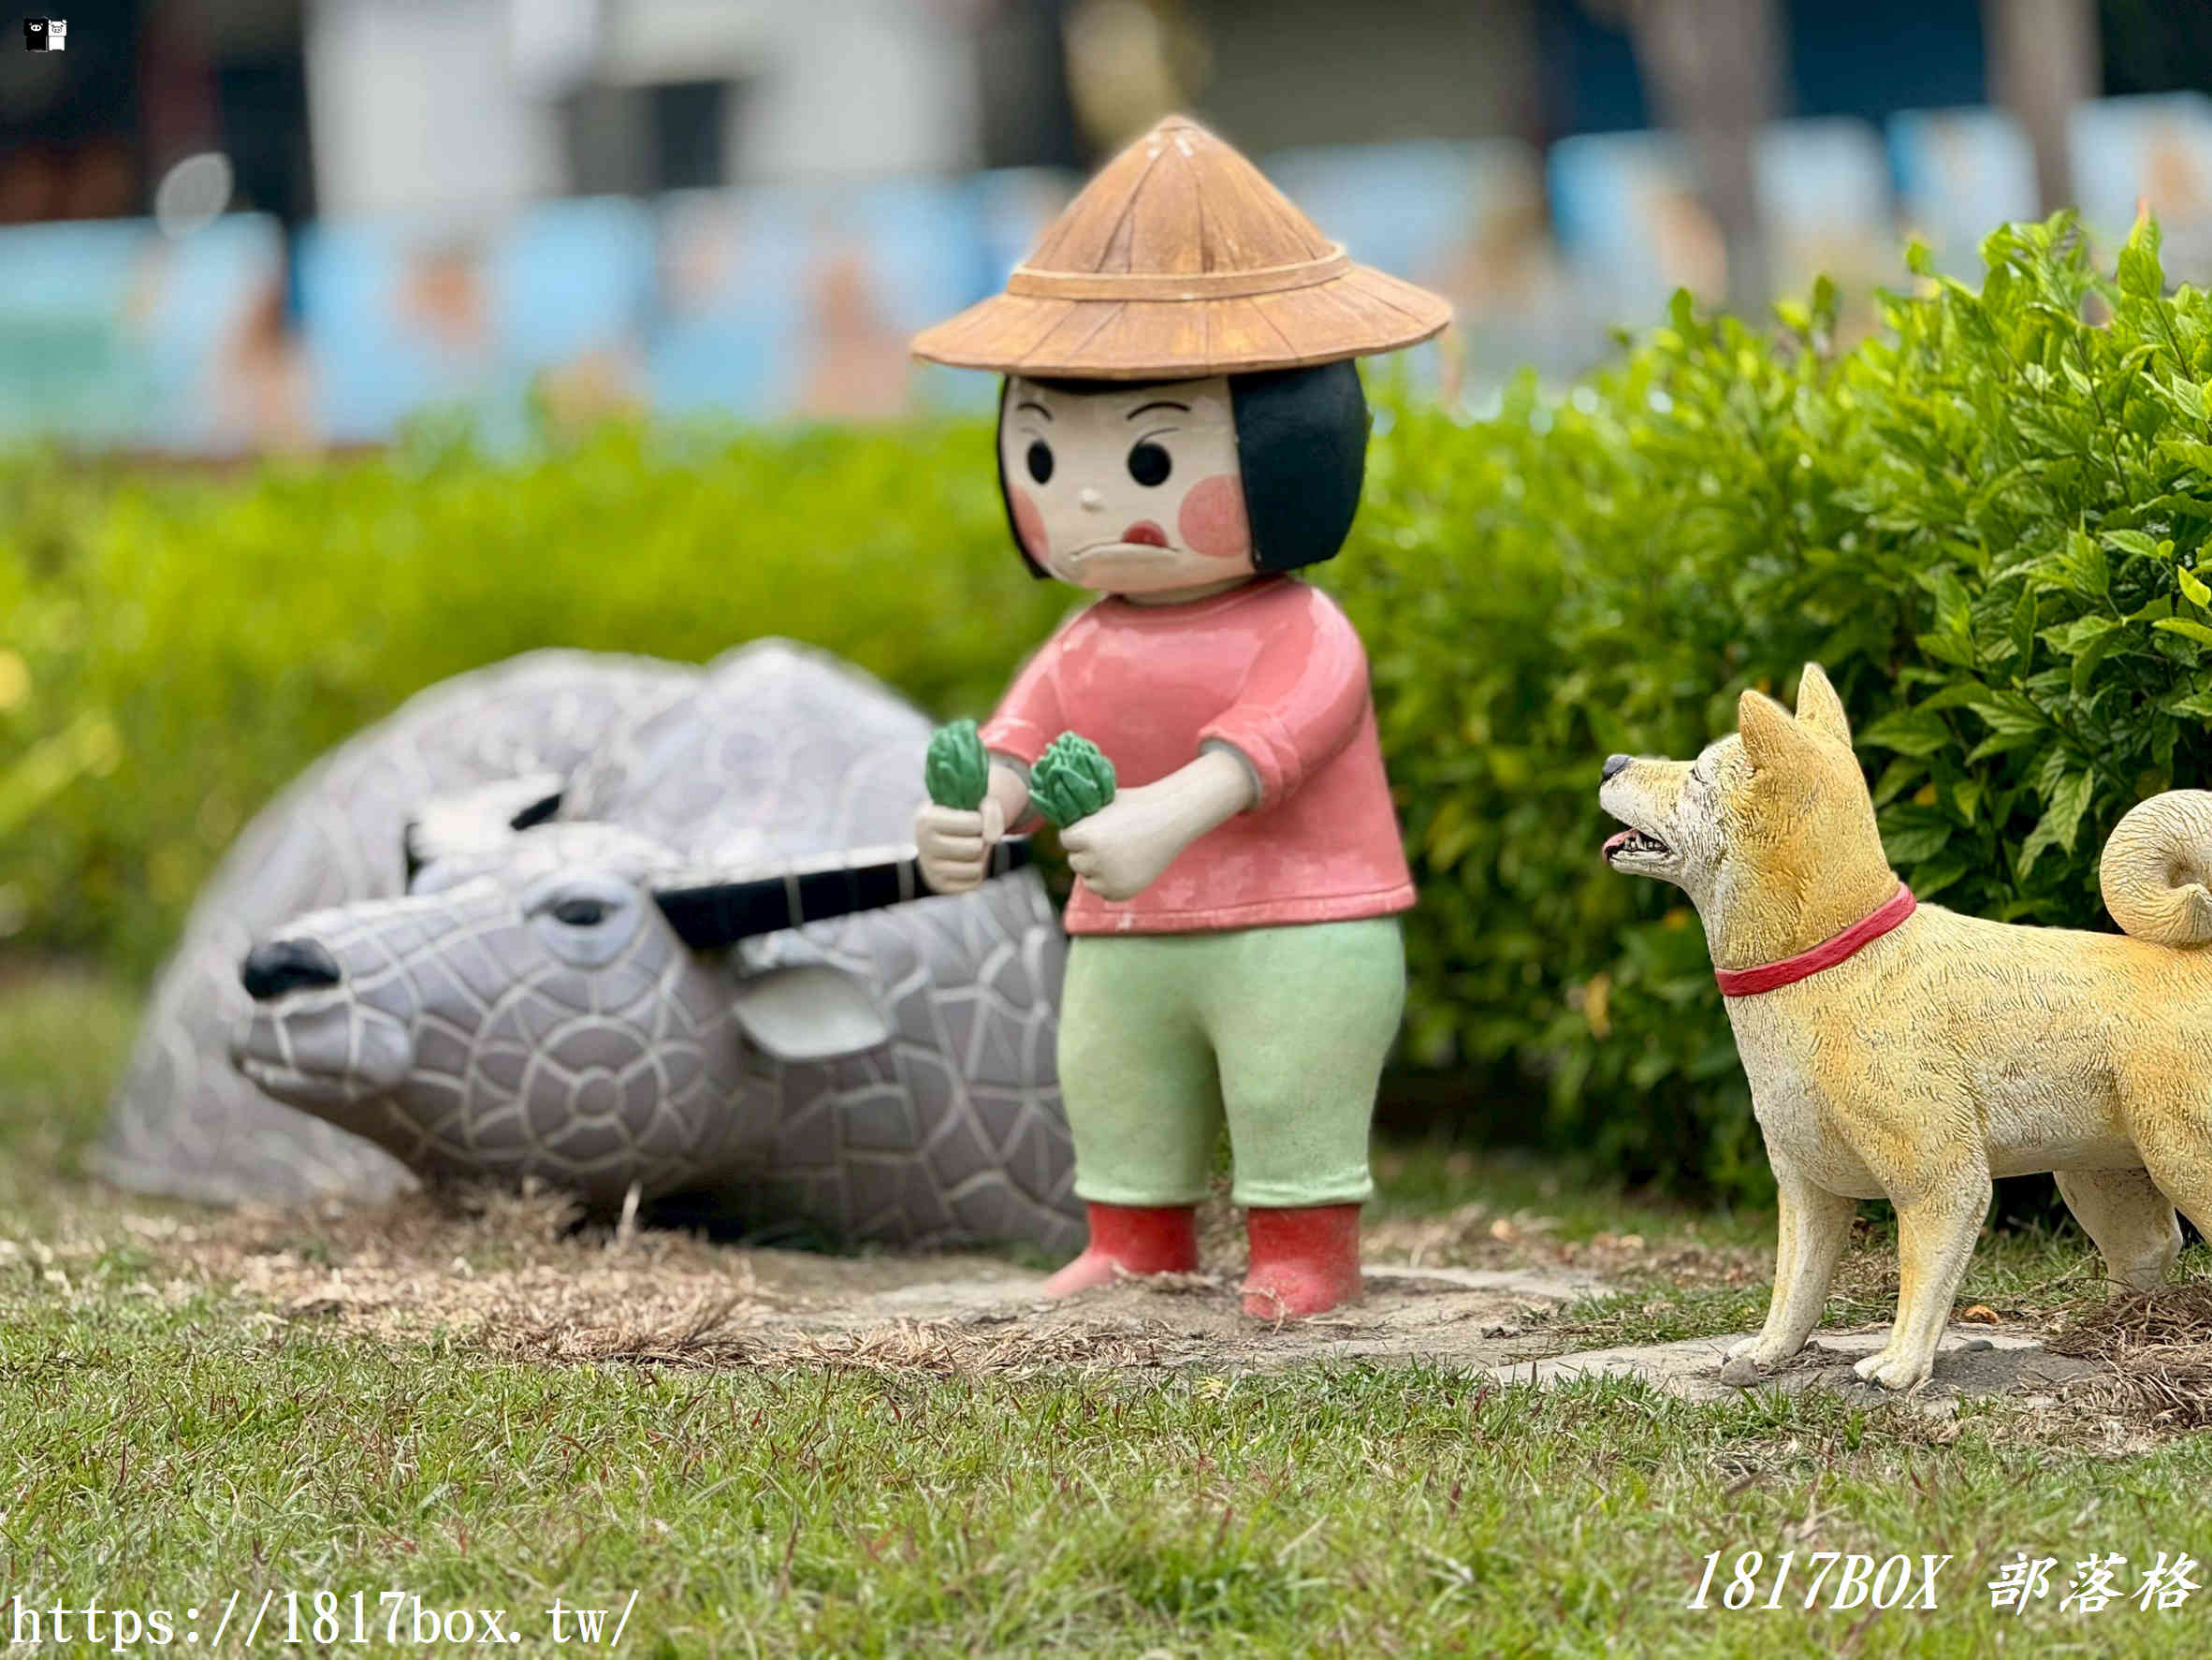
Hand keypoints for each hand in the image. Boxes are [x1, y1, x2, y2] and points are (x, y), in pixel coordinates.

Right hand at [915, 797, 1004, 894]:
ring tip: (971, 848)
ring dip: (981, 858)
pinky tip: (966, 863)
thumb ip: (990, 811)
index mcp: (927, 819)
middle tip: (973, 836)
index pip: (973, 823)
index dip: (981, 821)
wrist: (938, 838)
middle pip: (975, 848)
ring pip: (976, 868)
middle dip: (981, 841)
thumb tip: (991, 838)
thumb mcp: (973, 805)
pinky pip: (974, 883)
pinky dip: (977, 873)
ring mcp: (930, 868)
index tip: (974, 819)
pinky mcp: (941, 885)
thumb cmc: (959, 818)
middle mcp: (924, 845)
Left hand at [1059, 788, 1190, 902]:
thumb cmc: (1135, 806)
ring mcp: (1108, 879)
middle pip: (1075, 861)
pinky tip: (1125, 865)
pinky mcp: (1122, 892)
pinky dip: (1111, 882)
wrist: (1170, 818)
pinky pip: (1104, 892)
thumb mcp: (1101, 807)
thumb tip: (1061, 833)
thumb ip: (1081, 822)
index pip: (1065, 840)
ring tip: (1117, 853)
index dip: (1079, 832)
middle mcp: (1094, 860)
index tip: (1095, 826)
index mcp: (1085, 836)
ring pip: (1087, 880)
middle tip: (1109, 840)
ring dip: (1096, 870)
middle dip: (1086, 852)